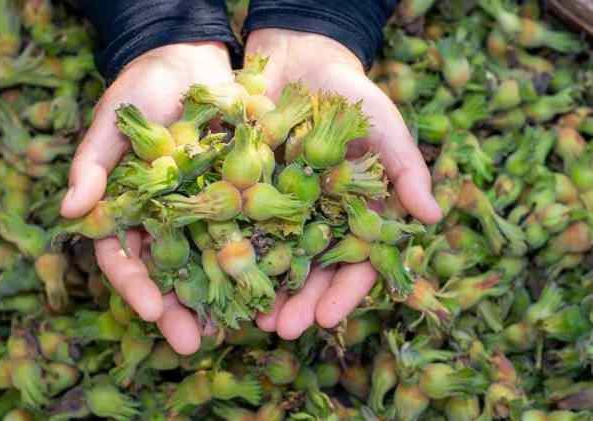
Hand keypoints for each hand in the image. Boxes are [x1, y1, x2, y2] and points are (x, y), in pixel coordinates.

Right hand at [60, 42, 234, 354]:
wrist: (190, 60)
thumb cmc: (141, 89)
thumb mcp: (114, 123)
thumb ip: (92, 165)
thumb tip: (67, 210)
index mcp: (128, 210)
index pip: (123, 258)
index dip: (135, 286)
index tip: (150, 310)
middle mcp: (163, 220)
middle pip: (168, 274)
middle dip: (178, 310)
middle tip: (192, 344)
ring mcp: (201, 212)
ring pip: (208, 264)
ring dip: (218, 298)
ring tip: (233, 330)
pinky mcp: (237, 197)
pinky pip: (245, 232)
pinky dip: (255, 259)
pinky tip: (270, 286)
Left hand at [247, 29, 442, 339]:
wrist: (298, 58)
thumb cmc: (350, 94)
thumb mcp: (383, 125)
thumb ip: (407, 168)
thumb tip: (434, 218)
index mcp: (354, 215)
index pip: (354, 264)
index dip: (343, 294)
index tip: (327, 319)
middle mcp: (317, 220)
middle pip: (310, 272)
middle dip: (298, 303)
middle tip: (282, 330)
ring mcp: (279, 210)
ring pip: (273, 259)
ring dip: (263, 291)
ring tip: (251, 319)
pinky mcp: (245, 192)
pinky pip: (237, 226)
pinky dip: (230, 251)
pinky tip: (217, 276)